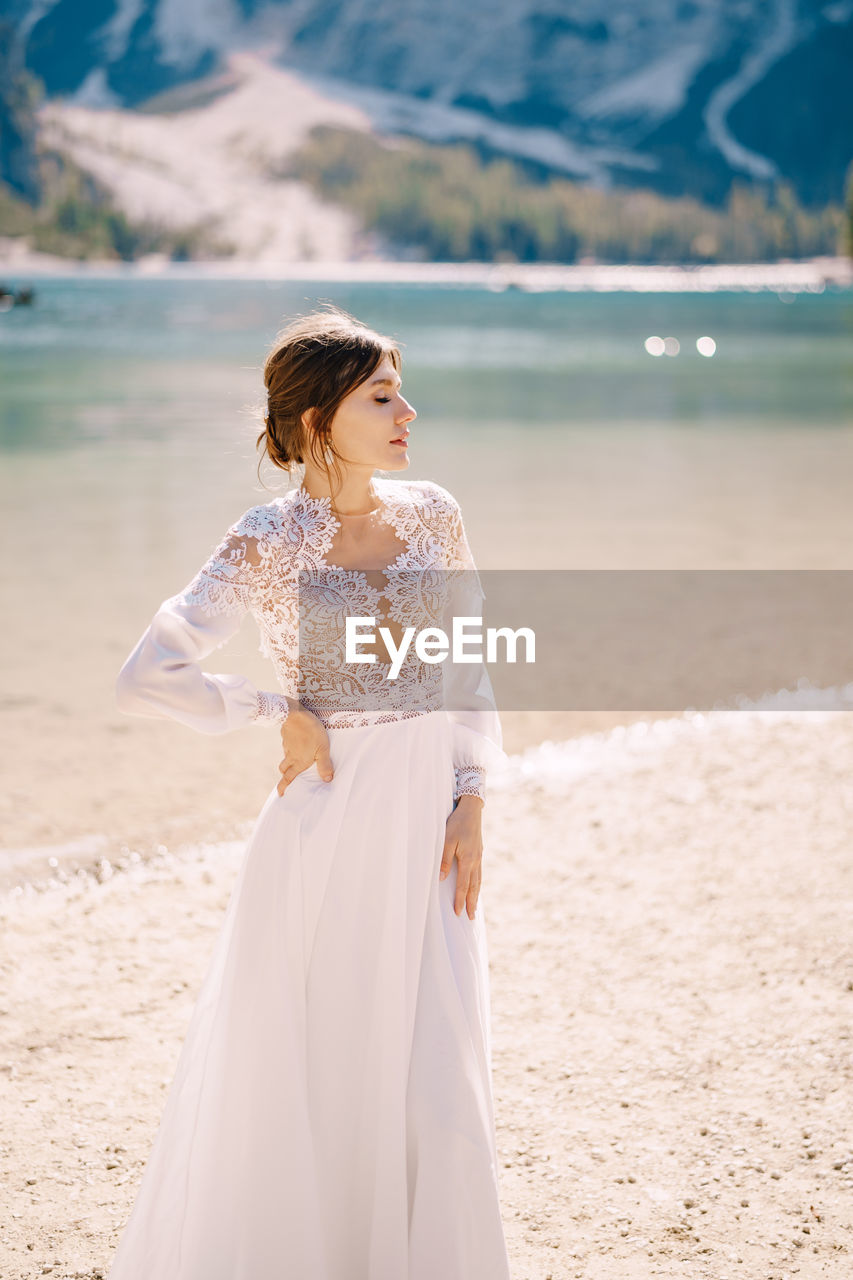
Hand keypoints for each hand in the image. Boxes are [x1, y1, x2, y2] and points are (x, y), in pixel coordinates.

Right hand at [276, 702, 333, 794]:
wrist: (295, 714)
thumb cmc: (311, 732)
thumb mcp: (323, 749)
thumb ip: (324, 765)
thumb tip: (327, 780)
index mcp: (299, 762)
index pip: (288, 778)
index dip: (283, 787)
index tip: (280, 794)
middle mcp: (291, 756)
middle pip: (284, 768)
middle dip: (285, 774)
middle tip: (288, 778)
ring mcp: (287, 745)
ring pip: (286, 756)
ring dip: (289, 760)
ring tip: (297, 759)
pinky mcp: (286, 735)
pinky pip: (287, 745)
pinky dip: (291, 747)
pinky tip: (298, 742)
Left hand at [439, 794, 484, 918]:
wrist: (471, 809)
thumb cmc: (457, 823)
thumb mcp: (446, 840)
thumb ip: (444, 860)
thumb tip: (442, 879)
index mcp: (468, 860)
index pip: (463, 885)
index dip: (460, 900)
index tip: (458, 913)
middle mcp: (476, 861)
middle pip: (474, 887)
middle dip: (472, 903)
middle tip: (471, 917)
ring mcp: (479, 856)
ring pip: (479, 880)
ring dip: (476, 895)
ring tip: (475, 907)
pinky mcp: (479, 852)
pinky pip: (479, 872)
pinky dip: (478, 883)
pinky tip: (476, 886)